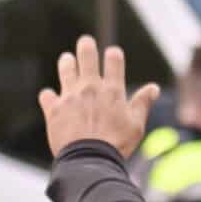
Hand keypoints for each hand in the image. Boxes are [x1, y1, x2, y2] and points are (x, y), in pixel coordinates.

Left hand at [38, 36, 161, 158]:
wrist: (90, 160)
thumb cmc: (116, 144)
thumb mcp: (136, 125)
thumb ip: (143, 103)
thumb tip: (154, 88)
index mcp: (112, 90)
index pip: (113, 59)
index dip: (113, 54)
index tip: (112, 53)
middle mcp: (90, 88)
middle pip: (86, 55)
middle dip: (86, 46)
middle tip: (85, 41)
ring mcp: (70, 96)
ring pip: (65, 68)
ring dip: (66, 62)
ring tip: (67, 59)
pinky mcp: (54, 109)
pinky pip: (47, 95)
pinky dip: (49, 96)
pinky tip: (50, 97)